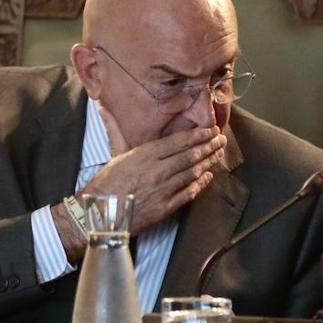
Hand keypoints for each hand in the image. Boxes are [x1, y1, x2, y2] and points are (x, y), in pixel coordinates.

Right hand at [81, 105, 225, 233]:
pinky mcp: (165, 207)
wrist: (101, 214)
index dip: (199, 135)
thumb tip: (103, 108)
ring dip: (209, 162)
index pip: (179, 141)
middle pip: (190, 156)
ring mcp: (163, 189)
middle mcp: (158, 170)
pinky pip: (188, 193)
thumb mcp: (113, 154)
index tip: (211, 130)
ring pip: (193, 173)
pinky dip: (201, 184)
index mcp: (146, 155)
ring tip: (218, 154)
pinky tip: (208, 177)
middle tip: (221, 140)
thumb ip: (117, 131)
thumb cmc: (106, 183)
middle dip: (209, 146)